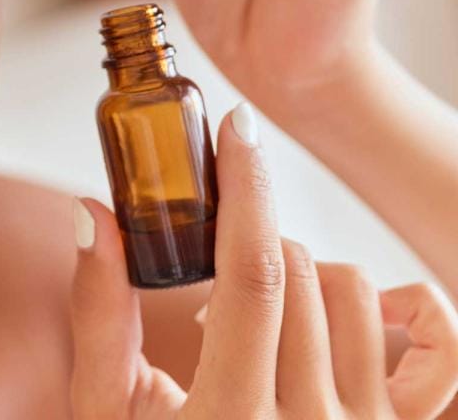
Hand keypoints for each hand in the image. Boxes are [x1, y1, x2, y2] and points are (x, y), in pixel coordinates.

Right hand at [69, 105, 457, 417]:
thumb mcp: (109, 413)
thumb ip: (99, 315)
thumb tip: (96, 214)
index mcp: (232, 419)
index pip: (255, 274)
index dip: (247, 189)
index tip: (237, 129)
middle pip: (299, 271)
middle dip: (251, 235)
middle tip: (217, 250)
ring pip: (356, 292)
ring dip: (303, 268)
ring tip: (263, 303)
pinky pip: (434, 343)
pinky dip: (404, 307)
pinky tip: (348, 312)